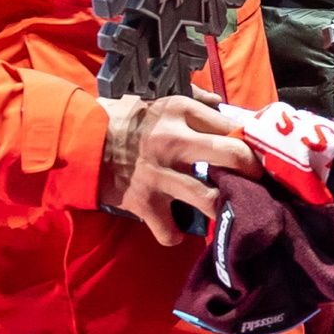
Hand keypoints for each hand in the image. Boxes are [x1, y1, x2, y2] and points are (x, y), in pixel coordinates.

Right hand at [97, 93, 259, 244]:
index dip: (250, 141)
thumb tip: (223, 106)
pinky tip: (177, 228)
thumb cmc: (120, 119)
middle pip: (233, 156)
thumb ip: (193, 100)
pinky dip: (176, 234)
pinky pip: (171, 230)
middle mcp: (174, 142)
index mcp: (180, 112)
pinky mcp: (143, 202)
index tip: (258, 153)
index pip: (232, 125)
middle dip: (253, 171)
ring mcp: (159, 175)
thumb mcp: (156, 99)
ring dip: (222, 208)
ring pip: (210, 199)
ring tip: (227, 209)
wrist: (76, 142)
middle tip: (256, 181)